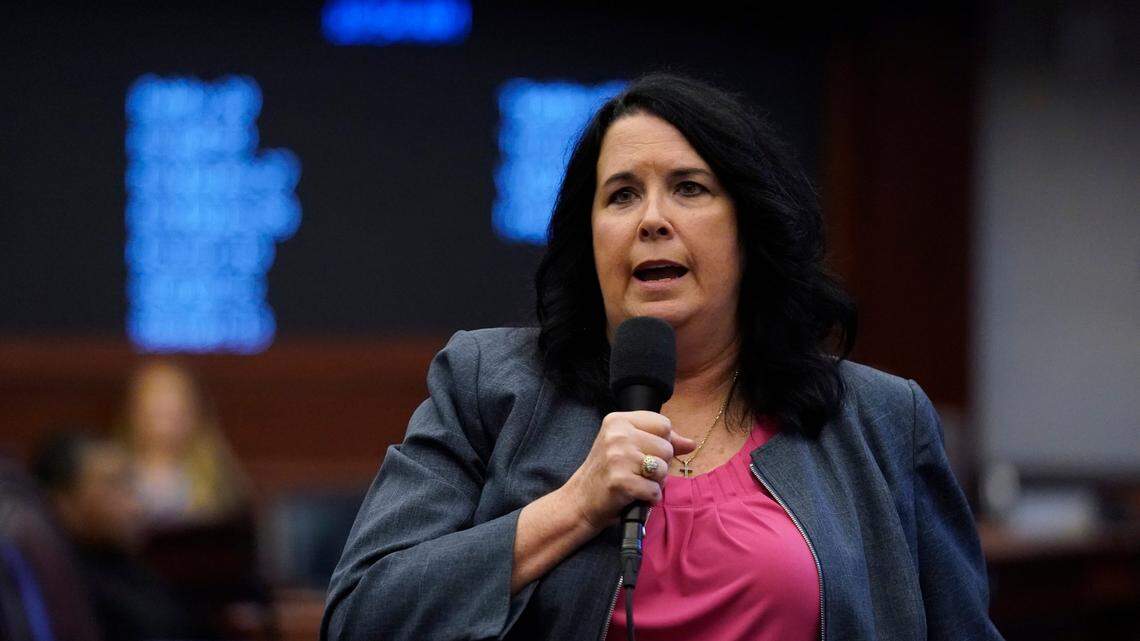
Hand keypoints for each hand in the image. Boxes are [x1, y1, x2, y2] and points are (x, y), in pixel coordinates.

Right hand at [562, 411, 696, 531]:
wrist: (580, 501)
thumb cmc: (606, 473)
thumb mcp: (628, 447)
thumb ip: (659, 441)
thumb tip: (691, 443)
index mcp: (618, 421)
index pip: (664, 424)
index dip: (662, 443)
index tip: (646, 453)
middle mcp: (617, 435)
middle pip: (666, 447)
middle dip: (659, 465)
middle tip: (637, 472)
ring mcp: (618, 457)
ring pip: (663, 469)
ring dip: (655, 483)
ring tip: (636, 483)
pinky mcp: (621, 481)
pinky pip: (655, 491)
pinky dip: (649, 498)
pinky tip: (634, 496)